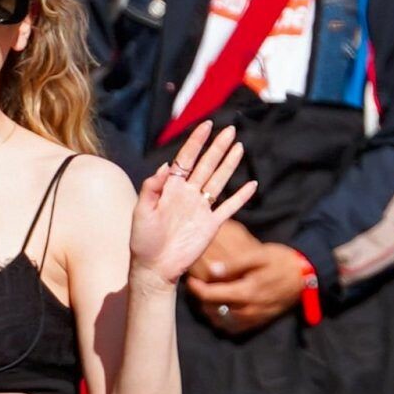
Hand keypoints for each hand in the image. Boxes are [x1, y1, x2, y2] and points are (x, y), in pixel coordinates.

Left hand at [129, 122, 257, 285]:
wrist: (154, 267)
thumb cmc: (143, 240)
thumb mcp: (142, 211)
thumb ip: (152, 188)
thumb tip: (165, 166)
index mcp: (171, 188)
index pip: (186, 159)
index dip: (196, 142)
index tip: (206, 125)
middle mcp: (188, 194)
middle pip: (206, 165)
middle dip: (218, 147)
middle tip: (230, 129)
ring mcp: (201, 208)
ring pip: (219, 180)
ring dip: (229, 164)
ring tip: (239, 146)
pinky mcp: (211, 225)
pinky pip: (229, 207)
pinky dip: (241, 196)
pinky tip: (252, 184)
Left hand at [187, 242, 304, 332]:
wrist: (306, 275)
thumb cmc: (281, 261)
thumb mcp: (259, 255)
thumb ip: (235, 263)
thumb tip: (212, 270)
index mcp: (246, 292)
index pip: (211, 295)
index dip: (196, 289)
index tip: (190, 280)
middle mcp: (248, 310)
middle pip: (213, 311)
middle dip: (201, 300)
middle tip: (197, 287)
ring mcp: (254, 318)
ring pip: (222, 322)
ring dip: (211, 312)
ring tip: (206, 298)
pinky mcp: (259, 322)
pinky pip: (234, 328)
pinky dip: (223, 321)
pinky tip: (220, 310)